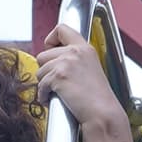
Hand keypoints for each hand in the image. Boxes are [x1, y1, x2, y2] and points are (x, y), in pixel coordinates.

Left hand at [33, 13, 134, 141]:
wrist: (102, 113)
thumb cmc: (97, 98)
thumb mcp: (90, 68)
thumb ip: (74, 60)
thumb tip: (52, 60)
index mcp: (85, 48)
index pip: (61, 29)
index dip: (51, 39)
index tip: (51, 49)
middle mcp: (75, 52)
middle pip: (43, 54)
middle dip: (46, 70)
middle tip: (58, 82)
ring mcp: (66, 63)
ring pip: (39, 70)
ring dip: (45, 83)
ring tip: (59, 92)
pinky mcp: (58, 76)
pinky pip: (40, 85)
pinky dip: (44, 95)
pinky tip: (54, 99)